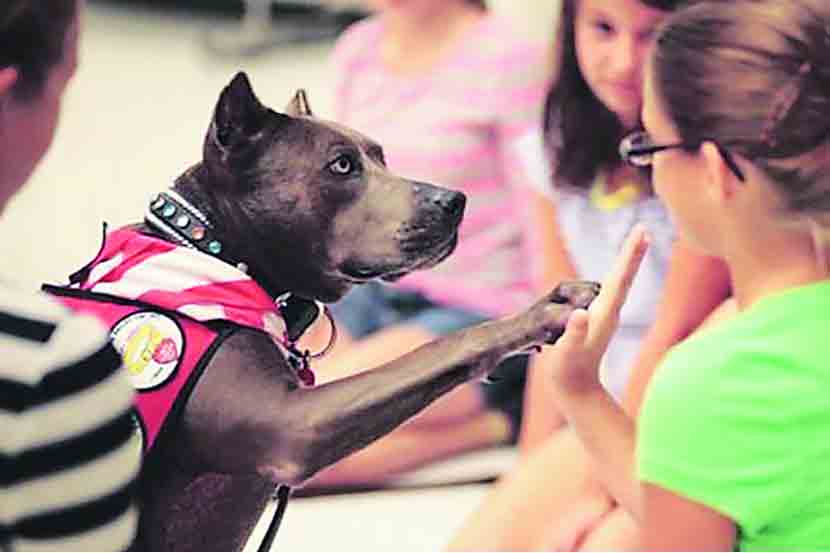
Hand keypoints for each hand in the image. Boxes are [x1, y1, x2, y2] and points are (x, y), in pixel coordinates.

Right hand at [547, 226, 648, 395]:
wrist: (577, 393)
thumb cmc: (569, 372)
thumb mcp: (567, 353)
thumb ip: (574, 333)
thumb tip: (579, 314)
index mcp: (605, 314)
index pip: (620, 278)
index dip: (629, 255)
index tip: (640, 232)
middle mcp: (609, 312)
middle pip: (623, 277)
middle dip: (632, 253)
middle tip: (642, 229)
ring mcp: (604, 318)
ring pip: (619, 284)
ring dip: (626, 263)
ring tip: (635, 242)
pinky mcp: (597, 322)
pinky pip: (608, 294)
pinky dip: (614, 278)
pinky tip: (614, 275)